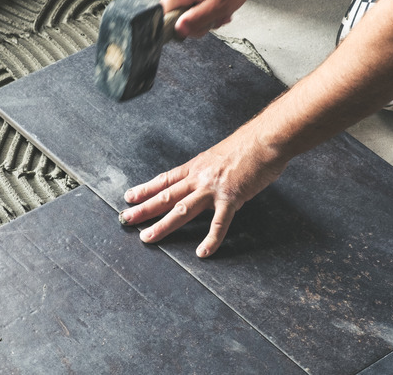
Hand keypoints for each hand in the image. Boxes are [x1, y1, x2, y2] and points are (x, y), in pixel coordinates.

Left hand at [118, 129, 287, 257]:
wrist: (266, 139)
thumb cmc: (248, 145)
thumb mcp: (220, 155)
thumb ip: (209, 170)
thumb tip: (205, 180)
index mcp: (197, 166)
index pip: (165, 179)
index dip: (145, 189)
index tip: (129, 197)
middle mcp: (199, 177)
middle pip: (165, 195)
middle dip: (143, 208)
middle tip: (125, 219)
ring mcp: (213, 188)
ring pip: (181, 210)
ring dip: (162, 225)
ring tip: (147, 237)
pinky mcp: (231, 198)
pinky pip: (218, 223)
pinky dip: (211, 239)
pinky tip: (203, 252)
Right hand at [161, 0, 273, 37]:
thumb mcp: (219, 5)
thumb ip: (197, 19)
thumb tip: (180, 30)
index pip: (164, 18)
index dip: (179, 28)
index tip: (196, 26)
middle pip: (175, 18)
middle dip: (197, 23)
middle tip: (213, 18)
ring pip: (184, 15)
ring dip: (202, 18)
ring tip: (217, 11)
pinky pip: (189, 7)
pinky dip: (203, 10)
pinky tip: (214, 6)